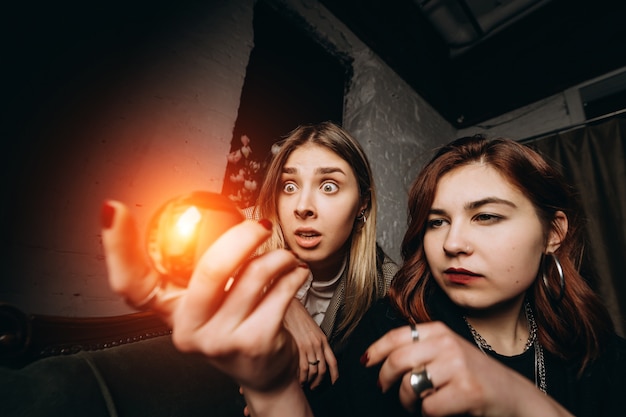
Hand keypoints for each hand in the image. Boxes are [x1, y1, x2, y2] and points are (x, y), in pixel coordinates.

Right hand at [101, 200, 310, 392]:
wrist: (264, 372)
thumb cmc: (236, 326)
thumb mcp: (208, 303)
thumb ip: (202, 271)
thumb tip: (212, 220)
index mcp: (170, 311)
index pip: (131, 283)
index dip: (117, 247)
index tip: (113, 211)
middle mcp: (187, 329)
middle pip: (209, 271)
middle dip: (242, 238)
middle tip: (259, 226)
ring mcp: (219, 340)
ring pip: (253, 276)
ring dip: (278, 258)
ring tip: (284, 258)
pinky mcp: (253, 343)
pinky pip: (280, 292)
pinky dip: (293, 274)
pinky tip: (295, 274)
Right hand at [284, 299, 338, 387]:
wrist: (290, 308)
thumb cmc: (299, 318)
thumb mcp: (313, 330)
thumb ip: (316, 342)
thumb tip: (315, 356)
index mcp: (323, 340)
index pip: (333, 361)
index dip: (334, 375)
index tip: (334, 382)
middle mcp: (318, 345)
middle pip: (323, 369)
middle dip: (319, 381)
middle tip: (314, 387)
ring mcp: (309, 347)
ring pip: (313, 370)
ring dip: (309, 381)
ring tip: (304, 384)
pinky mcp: (299, 348)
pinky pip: (303, 368)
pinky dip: (301, 377)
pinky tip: (298, 380)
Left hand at [364, 322, 573, 416]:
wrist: (512, 394)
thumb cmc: (472, 374)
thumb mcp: (447, 350)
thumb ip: (419, 348)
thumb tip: (379, 357)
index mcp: (439, 331)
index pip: (397, 336)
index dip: (376, 350)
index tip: (365, 362)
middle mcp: (447, 344)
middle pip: (397, 360)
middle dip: (384, 378)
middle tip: (383, 388)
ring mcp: (458, 366)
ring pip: (410, 386)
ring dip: (407, 401)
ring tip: (416, 403)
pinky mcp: (466, 391)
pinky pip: (428, 407)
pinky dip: (428, 414)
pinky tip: (438, 409)